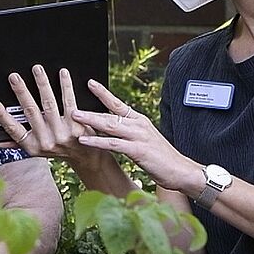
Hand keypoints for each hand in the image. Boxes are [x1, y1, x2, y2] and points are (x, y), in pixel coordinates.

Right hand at [0, 65, 117, 176]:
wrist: (85, 156)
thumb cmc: (59, 149)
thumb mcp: (36, 150)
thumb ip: (17, 143)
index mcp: (32, 145)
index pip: (12, 129)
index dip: (1, 115)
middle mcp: (46, 140)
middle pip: (30, 111)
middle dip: (21, 92)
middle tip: (14, 77)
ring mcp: (62, 132)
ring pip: (49, 103)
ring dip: (42, 84)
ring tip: (37, 70)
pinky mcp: (77, 124)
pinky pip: (69, 101)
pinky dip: (65, 86)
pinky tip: (62, 74)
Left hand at [72, 79, 204, 196]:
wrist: (181, 170)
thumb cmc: (162, 159)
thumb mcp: (145, 141)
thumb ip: (129, 134)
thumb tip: (112, 130)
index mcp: (139, 121)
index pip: (118, 103)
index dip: (103, 93)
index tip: (90, 82)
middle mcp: (138, 125)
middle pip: (110, 114)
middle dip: (90, 109)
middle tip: (72, 104)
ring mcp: (138, 137)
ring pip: (109, 126)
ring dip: (90, 121)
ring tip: (74, 117)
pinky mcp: (138, 150)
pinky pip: (113, 144)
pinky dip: (97, 142)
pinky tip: (84, 141)